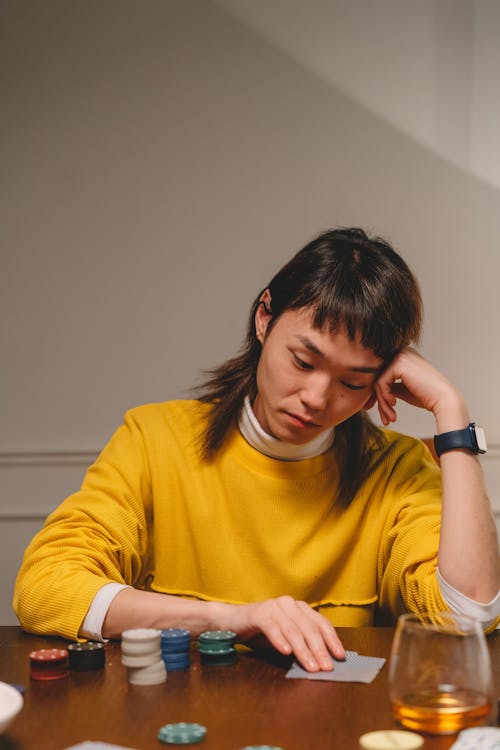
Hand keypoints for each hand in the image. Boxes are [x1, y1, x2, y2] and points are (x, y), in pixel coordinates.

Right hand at [215, 595, 344, 671]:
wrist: (231, 623)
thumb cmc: (261, 633)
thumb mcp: (286, 639)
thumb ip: (301, 645)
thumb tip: (321, 662)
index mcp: (299, 608)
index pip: (320, 623)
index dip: (332, 639)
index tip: (340, 656)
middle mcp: (289, 604)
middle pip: (309, 628)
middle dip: (320, 650)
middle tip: (326, 668)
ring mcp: (274, 606)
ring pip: (293, 629)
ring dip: (303, 650)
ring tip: (311, 666)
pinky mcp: (259, 612)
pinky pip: (272, 627)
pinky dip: (280, 640)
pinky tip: (286, 652)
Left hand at [372, 348, 466, 428]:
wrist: (444, 400)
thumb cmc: (426, 396)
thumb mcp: (403, 389)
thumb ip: (389, 386)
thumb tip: (371, 391)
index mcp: (402, 356)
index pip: (380, 374)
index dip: (376, 393)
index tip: (375, 409)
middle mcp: (400, 352)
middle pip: (377, 377)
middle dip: (377, 400)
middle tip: (382, 417)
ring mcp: (399, 356)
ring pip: (378, 382)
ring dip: (382, 403)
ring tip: (390, 417)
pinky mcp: (399, 363)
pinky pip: (381, 383)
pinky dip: (384, 397)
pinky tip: (394, 404)